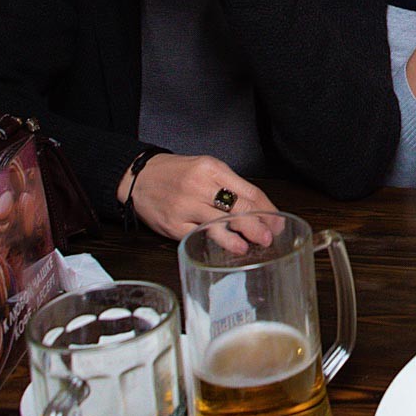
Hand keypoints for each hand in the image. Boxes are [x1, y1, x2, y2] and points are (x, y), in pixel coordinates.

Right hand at [121, 153, 277, 252]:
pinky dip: (218, 243)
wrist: (138, 177)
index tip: (276, 221)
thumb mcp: (206, 168)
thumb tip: (258, 208)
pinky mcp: (174, 225)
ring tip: (253, 245)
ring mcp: (185, 206)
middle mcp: (199, 186)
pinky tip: (230, 247)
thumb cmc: (175, 173)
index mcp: (212, 169)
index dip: (266, 209)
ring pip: (220, 224)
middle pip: (238, 208)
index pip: (249, 191)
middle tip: (269, 236)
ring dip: (240, 237)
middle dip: (258, 225)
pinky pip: (200, 236)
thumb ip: (230, 185)